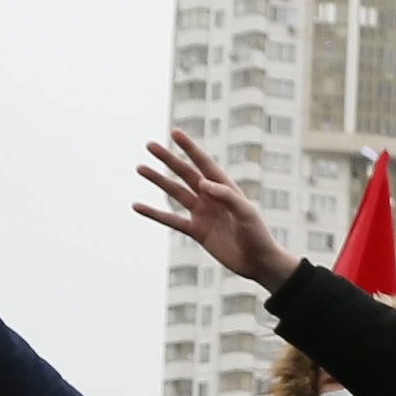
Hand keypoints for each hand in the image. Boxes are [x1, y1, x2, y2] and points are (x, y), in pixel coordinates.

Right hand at [134, 131, 301, 288]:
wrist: (258, 263)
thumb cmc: (258, 235)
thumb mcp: (246, 213)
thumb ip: (226, 196)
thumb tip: (202, 183)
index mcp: (226, 188)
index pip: (204, 164)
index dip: (190, 148)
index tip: (175, 132)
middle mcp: (211, 197)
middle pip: (185, 174)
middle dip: (168, 159)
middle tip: (150, 145)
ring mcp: (202, 213)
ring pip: (175, 193)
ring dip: (158, 180)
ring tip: (140, 168)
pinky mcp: (196, 231)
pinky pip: (171, 220)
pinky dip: (154, 214)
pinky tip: (137, 206)